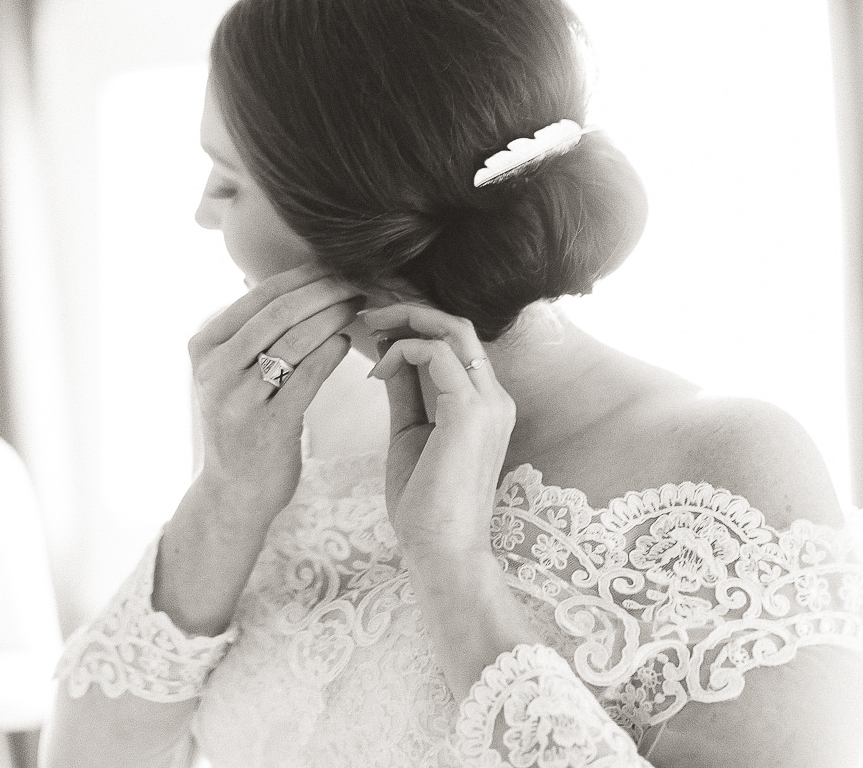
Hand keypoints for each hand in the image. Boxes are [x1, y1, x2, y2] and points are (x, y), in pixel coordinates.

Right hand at [186, 263, 361, 521]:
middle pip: (279, 313)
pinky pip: (306, 378)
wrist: (233, 492)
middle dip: (324, 290)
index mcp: (204, 346)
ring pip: (295, 341)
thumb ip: (249, 331)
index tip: (335, 264)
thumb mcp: (229, 373)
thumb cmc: (242, 422)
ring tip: (358, 305)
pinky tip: (346, 342)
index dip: (302, 276)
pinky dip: (329, 353)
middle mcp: (215, 369)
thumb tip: (294, 280)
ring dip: (333, 317)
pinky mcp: (267, 427)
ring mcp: (239, 399)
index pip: (259, 296)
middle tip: (356, 279)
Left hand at [366, 303, 515, 566]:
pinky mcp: (470, 411)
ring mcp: (489, 403)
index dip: (416, 324)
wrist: (442, 553)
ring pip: (452, 328)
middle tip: (367, 312)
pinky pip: (436, 353)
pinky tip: (377, 372)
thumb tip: (387, 352)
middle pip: (458, 325)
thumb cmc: (425, 505)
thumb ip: (405, 391)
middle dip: (409, 309)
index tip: (374, 326)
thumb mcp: (409, 433)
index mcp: (486, 405)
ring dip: (405, 320)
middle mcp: (495, 398)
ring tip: (368, 327)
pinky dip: (401, 350)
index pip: (457, 342)